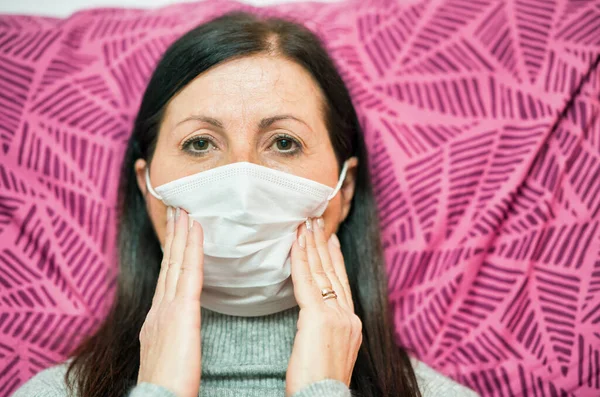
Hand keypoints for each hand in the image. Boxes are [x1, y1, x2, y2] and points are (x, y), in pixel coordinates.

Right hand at [137, 207, 203, 396]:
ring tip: (185, 210)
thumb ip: (173, 332)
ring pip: (177, 262)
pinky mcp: (181, 311)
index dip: (172, 252)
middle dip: (173, 235)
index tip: (175, 230)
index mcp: (157, 318)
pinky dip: (192, 248)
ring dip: (181, 233)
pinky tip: (195, 229)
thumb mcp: (167, 352)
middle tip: (177, 209)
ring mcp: (168, 307)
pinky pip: (190, 272)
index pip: (167, 276)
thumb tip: (178, 324)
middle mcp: (159, 308)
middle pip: (168, 264)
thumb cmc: (167, 384)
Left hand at [285, 217, 361, 395]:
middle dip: (323, 244)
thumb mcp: (330, 351)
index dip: (335, 259)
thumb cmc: (319, 384)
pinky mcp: (318, 318)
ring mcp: (336, 316)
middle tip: (316, 221)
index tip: (330, 240)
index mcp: (352, 324)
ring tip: (306, 224)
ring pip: (321, 272)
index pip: (341, 283)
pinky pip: (306, 282)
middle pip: (333, 272)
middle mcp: (348, 316)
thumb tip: (316, 318)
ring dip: (312, 245)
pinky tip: (295, 244)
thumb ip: (327, 329)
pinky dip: (300, 260)